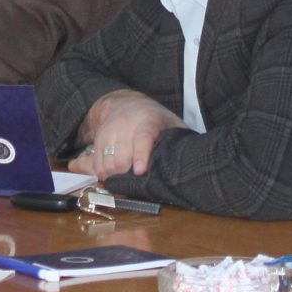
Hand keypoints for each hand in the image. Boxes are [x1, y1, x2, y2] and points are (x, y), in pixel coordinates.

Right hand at [69, 89, 186, 177]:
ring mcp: (109, 133)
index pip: (143, 137)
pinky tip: (111, 178)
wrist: (126, 104)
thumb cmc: (155, 120)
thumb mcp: (172, 124)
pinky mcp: (98, 140)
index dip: (141, 155)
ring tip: (124, 183)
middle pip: (121, 159)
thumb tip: (195, 158)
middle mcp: (125, 126)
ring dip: (114, 179)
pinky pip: (96, 164)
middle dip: (126, 177)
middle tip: (136, 187)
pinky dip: (102, 176)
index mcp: (148, 122)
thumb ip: (181, 139)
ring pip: (106, 164)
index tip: (141, 171)